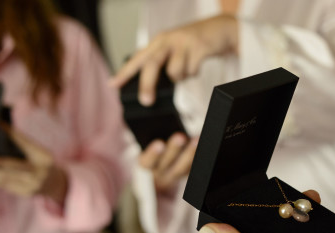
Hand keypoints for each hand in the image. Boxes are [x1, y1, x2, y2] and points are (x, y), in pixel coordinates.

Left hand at [0, 125, 67, 204]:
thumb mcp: (38, 149)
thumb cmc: (44, 162)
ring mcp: (31, 186)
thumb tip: (0, 124)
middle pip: (11, 173)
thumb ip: (20, 139)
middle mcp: (37, 175)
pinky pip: (5, 187)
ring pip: (5, 181)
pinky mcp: (24, 193)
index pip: (23, 156)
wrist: (56, 183)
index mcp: (42, 160)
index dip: (4, 160)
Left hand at [110, 14, 238, 105]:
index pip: (138, 57)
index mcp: (159, 41)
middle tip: (146, 101)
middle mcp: (169, 39)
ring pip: (175, 71)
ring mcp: (184, 42)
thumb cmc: (195, 42)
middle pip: (152, 63)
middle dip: (147, 84)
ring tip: (187, 70)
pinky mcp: (199, 47)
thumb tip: (152, 85)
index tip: (113, 84)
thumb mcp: (175, 49)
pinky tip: (197, 65)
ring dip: (181, 77)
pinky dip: (194, 73)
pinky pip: (192, 70)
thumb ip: (163, 63)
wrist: (221, 28)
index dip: (125, 71)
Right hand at [138, 132, 197, 193]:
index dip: (153, 154)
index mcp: (146, 164)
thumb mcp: (149, 146)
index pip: (147, 162)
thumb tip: (160, 119)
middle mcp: (159, 173)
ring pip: (181, 168)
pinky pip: (191, 168)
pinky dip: (197, 157)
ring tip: (196, 139)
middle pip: (166, 163)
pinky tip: (201, 143)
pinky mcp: (185, 174)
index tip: (159, 144)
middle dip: (173, 149)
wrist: (161, 175)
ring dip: (189, 153)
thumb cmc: (154, 151)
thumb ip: (151, 135)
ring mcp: (173, 176)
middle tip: (180, 136)